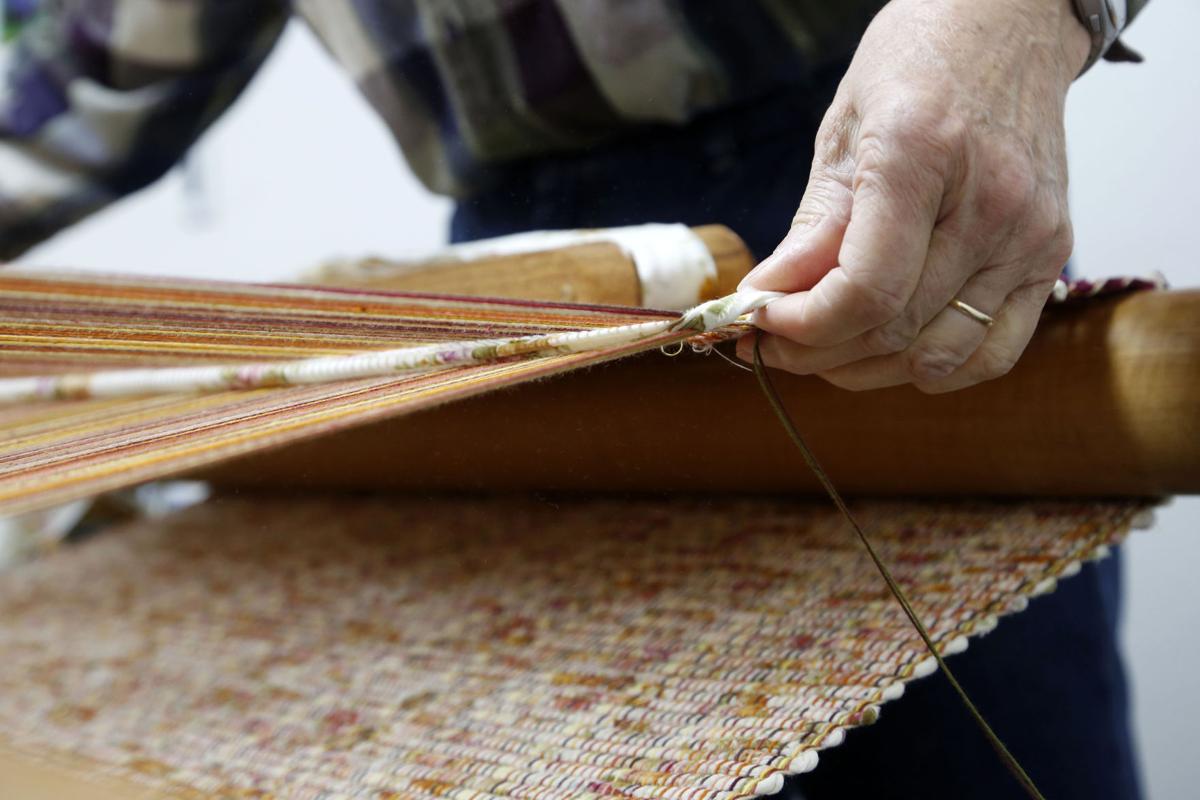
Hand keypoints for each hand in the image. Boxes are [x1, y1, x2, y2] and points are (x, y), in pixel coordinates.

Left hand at [736, 0, 1090, 391]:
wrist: (1008, 26)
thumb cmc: (918, 63)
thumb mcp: (843, 130)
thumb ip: (812, 225)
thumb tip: (769, 298)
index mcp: (923, 155)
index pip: (865, 292)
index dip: (802, 326)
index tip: (761, 320)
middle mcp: (990, 203)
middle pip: (895, 330)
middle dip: (816, 352)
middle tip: (773, 343)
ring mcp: (1029, 236)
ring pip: (939, 356)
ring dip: (868, 370)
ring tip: (824, 348)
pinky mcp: (1050, 257)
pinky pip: (994, 352)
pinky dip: (936, 369)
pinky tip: (893, 352)